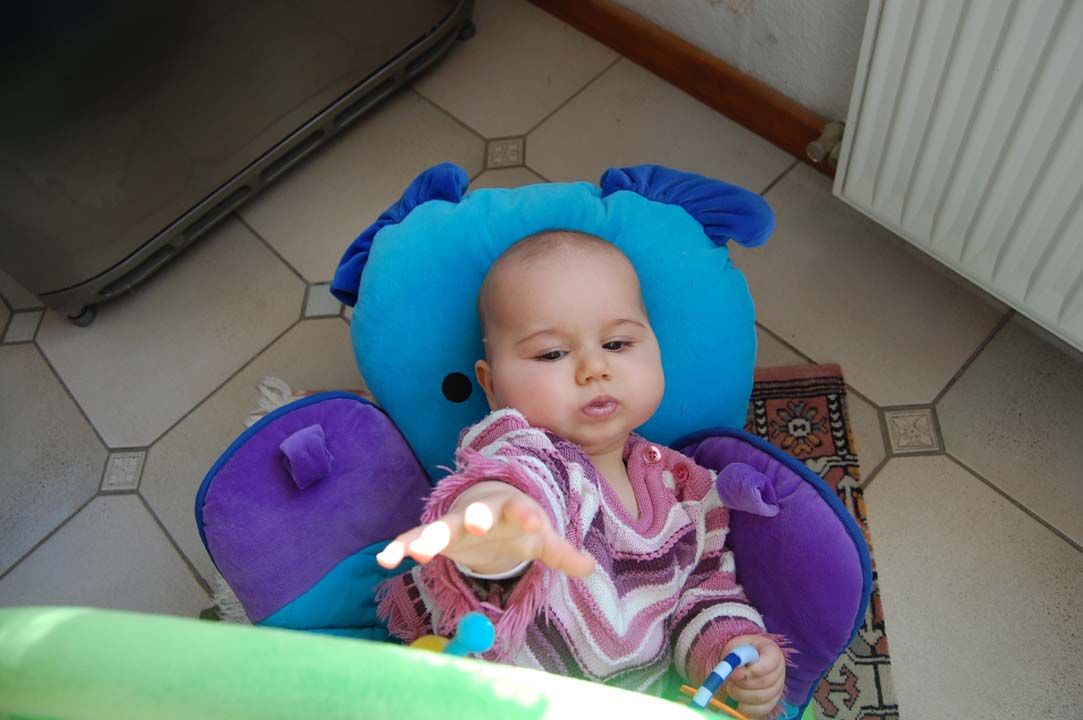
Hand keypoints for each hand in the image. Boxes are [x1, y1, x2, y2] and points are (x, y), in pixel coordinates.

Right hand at [376, 481, 595, 577]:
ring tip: (420, 550)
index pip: (523, 511)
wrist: (486, 512)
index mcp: (513, 511)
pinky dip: (399, 546)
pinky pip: (413, 537)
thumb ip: (562, 553)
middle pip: (479, 514)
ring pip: (443, 527)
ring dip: (431, 536)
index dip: (529, 516)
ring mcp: (456, 523)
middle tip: (474, 524)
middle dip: (476, 518)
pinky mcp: (436, 535)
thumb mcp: (542, 540)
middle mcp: (482, 514)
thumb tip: (590, 569)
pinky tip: (385, 559)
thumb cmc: (516, 526)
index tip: (537, 523)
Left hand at [721, 634, 785, 718]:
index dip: (755, 668)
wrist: (741, 662)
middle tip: (731, 680)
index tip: (740, 671)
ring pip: (762, 698)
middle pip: (765, 682)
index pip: (771, 661)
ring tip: (731, 687)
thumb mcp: (734, 648)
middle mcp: (779, 670)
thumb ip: (734, 657)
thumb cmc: (739, 652)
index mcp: (772, 652)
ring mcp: (777, 688)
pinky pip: (761, 710)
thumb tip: (736, 673)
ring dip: (741, 694)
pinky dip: (746, 707)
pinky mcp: (771, 702)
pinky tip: (738, 699)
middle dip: (743, 683)